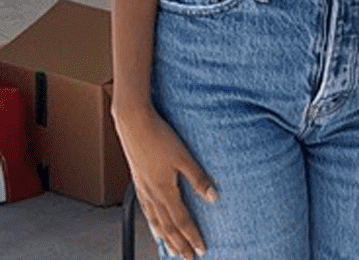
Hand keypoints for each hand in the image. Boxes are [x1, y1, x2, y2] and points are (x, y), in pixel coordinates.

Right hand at [112, 103, 215, 258]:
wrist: (133, 123)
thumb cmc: (159, 136)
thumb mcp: (183, 156)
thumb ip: (198, 178)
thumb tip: (214, 198)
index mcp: (165, 191)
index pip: (182, 221)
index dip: (192, 237)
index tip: (202, 250)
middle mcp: (152, 195)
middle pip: (168, 227)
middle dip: (179, 244)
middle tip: (188, 258)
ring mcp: (143, 189)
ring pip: (155, 221)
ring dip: (165, 238)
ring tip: (172, 250)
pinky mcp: (138, 181)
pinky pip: (146, 210)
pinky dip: (152, 223)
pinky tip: (154, 225)